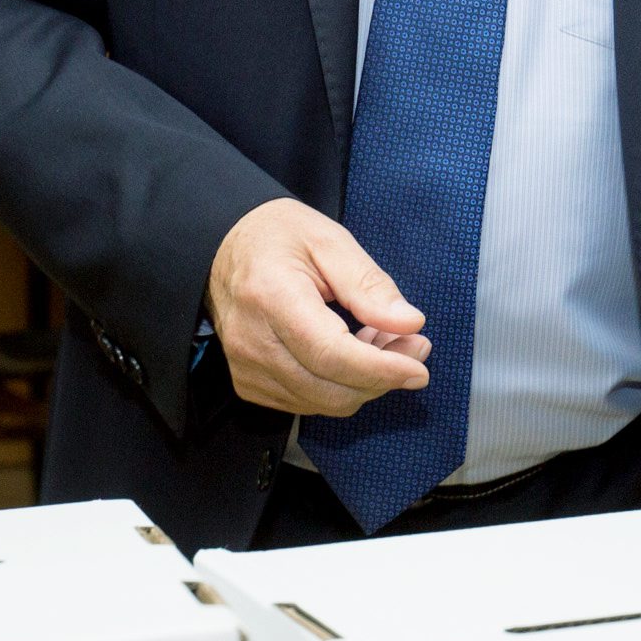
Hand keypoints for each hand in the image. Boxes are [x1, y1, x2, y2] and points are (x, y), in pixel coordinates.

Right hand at [206, 199, 433, 415]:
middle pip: (329, 388)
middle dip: (382, 377)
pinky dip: (339, 387)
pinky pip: (307, 402)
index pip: (330, 354)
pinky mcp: (249, 384)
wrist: (223, 247)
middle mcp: (252, 341)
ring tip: (383, 342)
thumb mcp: (330, 241)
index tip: (418, 368)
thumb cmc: (277, 237)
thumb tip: (410, 323)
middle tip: (414, 345)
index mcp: (271, 296)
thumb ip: (370, 285)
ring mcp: (246, 368)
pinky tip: (352, 354)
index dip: (379, 369)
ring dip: (364, 383)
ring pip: (322, 402)